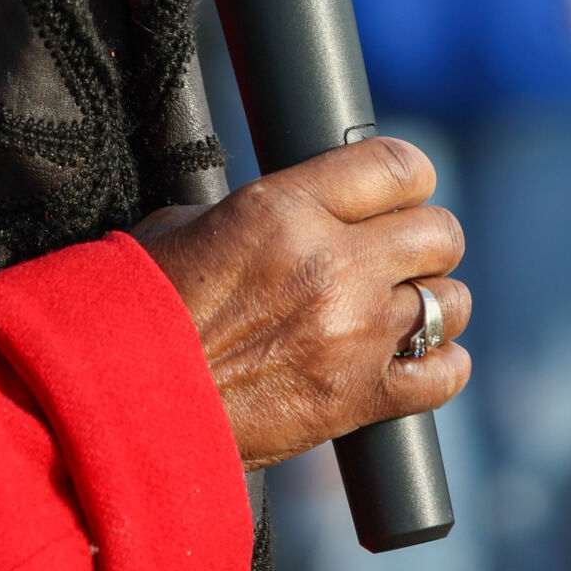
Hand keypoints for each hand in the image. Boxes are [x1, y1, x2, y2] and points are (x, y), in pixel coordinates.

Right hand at [133, 137, 469, 470]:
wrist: (121, 403)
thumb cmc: (140, 307)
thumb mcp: (189, 224)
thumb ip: (261, 210)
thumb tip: (302, 207)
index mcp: (284, 208)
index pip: (396, 166)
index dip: (407, 175)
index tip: (400, 187)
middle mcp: (330, 265)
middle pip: (440, 232)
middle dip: (424, 238)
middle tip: (396, 251)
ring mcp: (351, 335)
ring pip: (449, 302)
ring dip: (431, 302)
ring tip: (398, 308)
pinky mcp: (357, 400)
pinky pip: (443, 376)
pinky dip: (438, 366)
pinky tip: (414, 359)